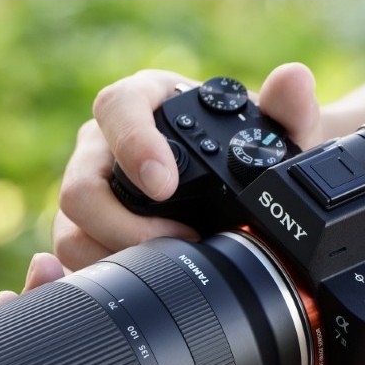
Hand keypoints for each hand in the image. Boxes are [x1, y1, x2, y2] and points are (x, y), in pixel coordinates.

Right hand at [54, 64, 322, 270]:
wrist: (235, 187)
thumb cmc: (243, 150)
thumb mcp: (272, 131)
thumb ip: (288, 106)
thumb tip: (292, 81)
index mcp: (139, 103)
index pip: (116, 110)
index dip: (133, 146)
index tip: (165, 184)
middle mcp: (100, 147)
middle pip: (80, 187)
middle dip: (124, 226)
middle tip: (180, 241)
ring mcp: (86, 193)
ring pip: (71, 232)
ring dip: (117, 257)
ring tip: (168, 268)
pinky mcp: (83, 233)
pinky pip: (75, 260)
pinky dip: (105, 277)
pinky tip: (142, 284)